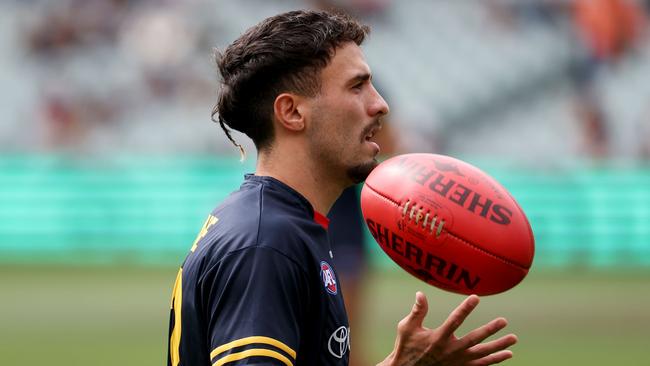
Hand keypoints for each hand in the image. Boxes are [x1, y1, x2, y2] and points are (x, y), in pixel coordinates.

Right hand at [378, 292, 517, 365]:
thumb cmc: (406, 347)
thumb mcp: (407, 328)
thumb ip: (417, 311)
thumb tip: (420, 293)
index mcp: (438, 338)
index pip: (455, 321)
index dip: (465, 308)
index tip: (476, 297)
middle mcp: (450, 351)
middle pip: (474, 339)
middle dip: (490, 330)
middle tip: (504, 321)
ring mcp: (457, 361)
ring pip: (482, 354)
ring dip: (499, 347)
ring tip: (513, 339)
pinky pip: (481, 365)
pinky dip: (494, 360)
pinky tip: (507, 355)